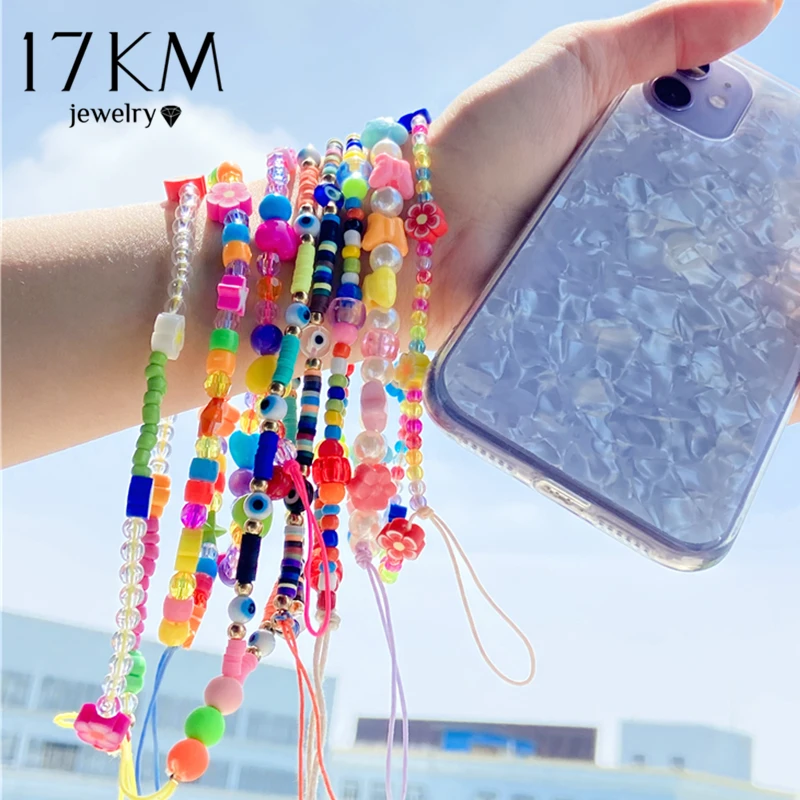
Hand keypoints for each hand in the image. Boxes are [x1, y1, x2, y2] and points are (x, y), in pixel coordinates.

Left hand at [428, 0, 780, 347]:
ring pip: (664, 275)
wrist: (423, 232)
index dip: (742, 160)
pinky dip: (657, 324)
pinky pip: (627, 320)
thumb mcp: (578, 64)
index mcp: (616, 145)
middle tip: (771, 259)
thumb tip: (767, 0)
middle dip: (728, 234)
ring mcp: (591, 262)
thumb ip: (664, 34)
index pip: (701, 152)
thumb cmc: (491, 139)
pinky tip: (694, 336)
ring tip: (744, 305)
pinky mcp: (573, 313)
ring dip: (699, 286)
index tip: (780, 177)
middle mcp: (608, 204)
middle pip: (688, 218)